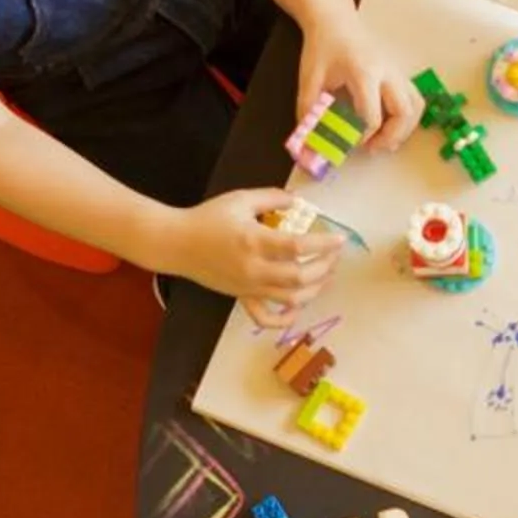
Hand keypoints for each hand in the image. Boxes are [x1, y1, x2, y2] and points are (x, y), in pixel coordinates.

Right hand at [162, 188, 342, 323]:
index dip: (323, 244)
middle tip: (334, 255)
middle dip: (324, 266)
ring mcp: (249, 287)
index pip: (298, 247)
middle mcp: (255, 268)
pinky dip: (285, 319)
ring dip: (314, 289)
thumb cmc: (208, 218)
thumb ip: (272, 198)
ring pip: (290, 299)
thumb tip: (298, 201)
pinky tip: (298, 307)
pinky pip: (265, 317)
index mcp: (255, 241)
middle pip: (300, 276)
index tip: (339, 239)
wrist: (177, 244)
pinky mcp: (241, 297)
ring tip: (325, 275)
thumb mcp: (240, 199)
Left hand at [299, 13, 422, 154]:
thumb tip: (309, 140)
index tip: (348, 142)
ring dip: (404, 129)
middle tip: (372, 148)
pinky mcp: (399, 74)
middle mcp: (387, 72)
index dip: (361, 136)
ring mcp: (397, 72)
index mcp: (364, 72)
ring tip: (384, 141)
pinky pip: (414, 99)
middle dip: (391, 136)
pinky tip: (391, 126)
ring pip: (415, 106)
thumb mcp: (309, 78)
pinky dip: (408, 118)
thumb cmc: (323, 47)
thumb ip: (309, 110)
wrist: (335, 21)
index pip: (372, 115)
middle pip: (403, 112)